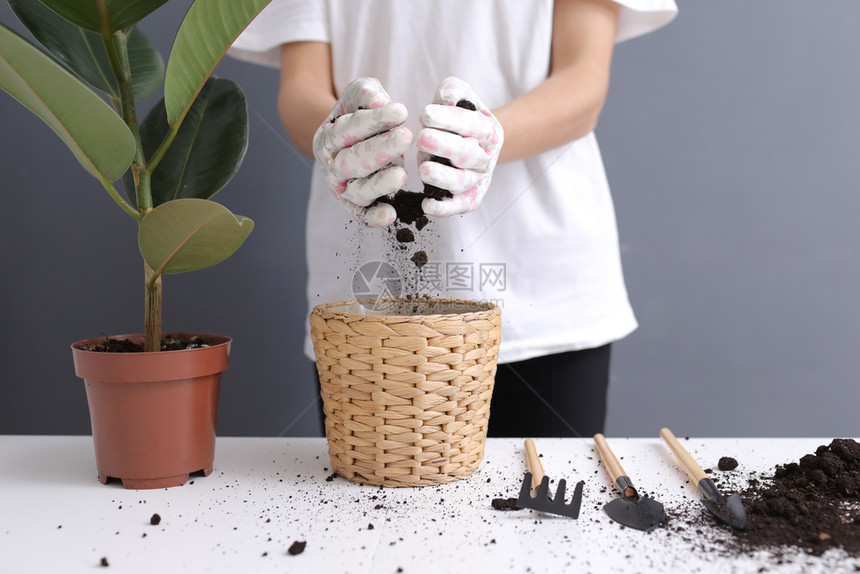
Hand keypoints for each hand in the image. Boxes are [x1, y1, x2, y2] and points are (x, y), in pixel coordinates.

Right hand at [313, 78, 412, 226]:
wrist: (344, 141)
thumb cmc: (357, 114)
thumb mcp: (357, 96)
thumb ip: (366, 94)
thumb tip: (380, 101)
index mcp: (328, 137)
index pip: (347, 130)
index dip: (373, 121)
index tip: (401, 111)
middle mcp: (331, 166)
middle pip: (352, 162)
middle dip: (380, 150)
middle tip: (406, 137)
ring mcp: (342, 189)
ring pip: (358, 191)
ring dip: (380, 184)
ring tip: (402, 174)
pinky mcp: (355, 206)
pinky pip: (362, 215)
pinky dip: (374, 218)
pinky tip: (391, 215)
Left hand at [416, 77, 503, 216]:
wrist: (477, 146)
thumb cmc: (461, 119)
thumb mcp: (461, 98)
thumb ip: (454, 92)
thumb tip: (446, 97)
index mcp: (488, 130)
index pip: (471, 124)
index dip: (449, 119)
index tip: (424, 114)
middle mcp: (485, 157)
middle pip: (467, 154)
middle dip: (444, 146)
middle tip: (422, 138)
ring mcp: (477, 180)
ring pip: (461, 182)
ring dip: (443, 177)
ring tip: (423, 169)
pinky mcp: (468, 200)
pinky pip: (457, 206)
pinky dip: (444, 209)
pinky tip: (426, 206)